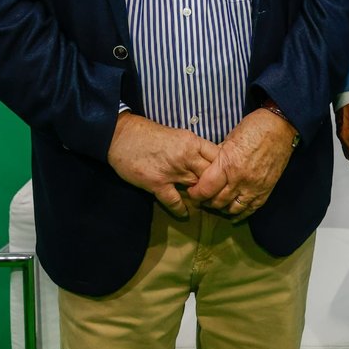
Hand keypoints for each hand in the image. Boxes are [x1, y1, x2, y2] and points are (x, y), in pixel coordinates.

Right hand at [106, 113, 220, 216]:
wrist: (122, 136)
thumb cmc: (150, 134)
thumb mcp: (178, 135)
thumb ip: (194, 148)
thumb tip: (208, 160)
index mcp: (192, 142)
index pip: (218, 156)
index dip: (224, 167)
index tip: (226, 175)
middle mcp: (186, 156)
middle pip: (211, 174)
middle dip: (216, 185)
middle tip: (218, 194)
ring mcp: (172, 171)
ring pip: (196, 188)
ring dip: (201, 197)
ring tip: (205, 204)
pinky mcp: (157, 183)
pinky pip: (174, 200)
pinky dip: (181, 209)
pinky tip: (185, 214)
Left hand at [186, 110, 296, 218]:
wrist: (280, 126)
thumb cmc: (253, 128)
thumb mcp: (228, 140)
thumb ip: (218, 158)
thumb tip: (207, 169)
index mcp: (228, 164)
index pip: (206, 189)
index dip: (196, 194)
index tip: (192, 192)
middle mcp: (240, 179)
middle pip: (218, 201)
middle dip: (206, 202)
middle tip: (202, 199)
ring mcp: (255, 186)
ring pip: (233, 208)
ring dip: (222, 209)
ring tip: (217, 204)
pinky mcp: (266, 189)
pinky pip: (252, 208)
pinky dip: (241, 214)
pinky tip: (233, 214)